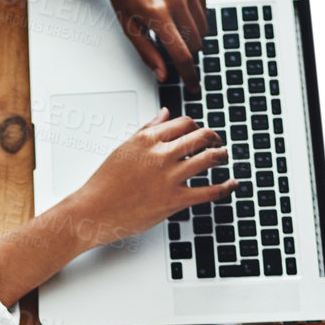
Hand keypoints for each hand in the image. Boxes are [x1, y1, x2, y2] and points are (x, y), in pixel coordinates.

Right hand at [61, 108, 235, 247]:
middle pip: (201, 135)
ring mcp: (169, 177)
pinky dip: (226, 187)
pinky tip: (232, 184)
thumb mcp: (124, 149)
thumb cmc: (104, 184)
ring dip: (222, 156)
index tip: (200, 134)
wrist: (92, 211)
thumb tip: (164, 113)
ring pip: (210, 158)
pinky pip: (210, 191)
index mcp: (148, 139)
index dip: (196, 127)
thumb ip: (147, 129)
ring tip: (224, 158)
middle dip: (214, 138)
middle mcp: (161, 154)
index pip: (184, 123)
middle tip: (217, 143)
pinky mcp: (175, 200)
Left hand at [90, 0, 209, 91]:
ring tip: (172, 25)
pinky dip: (195, 15)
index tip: (192, 86)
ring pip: (204, 28)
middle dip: (187, 52)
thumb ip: (148, 53)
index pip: (181, 54)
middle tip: (172, 47)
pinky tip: (177, 8)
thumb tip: (163, 76)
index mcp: (157, 13)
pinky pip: (205, 8)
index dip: (188, 75)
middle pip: (196, 43)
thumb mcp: (129, 28)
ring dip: (192, 35)